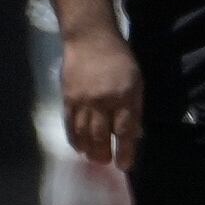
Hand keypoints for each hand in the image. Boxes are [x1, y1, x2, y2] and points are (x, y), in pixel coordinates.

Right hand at [58, 24, 141, 168]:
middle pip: (101, 135)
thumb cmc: (119, 59)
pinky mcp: (68, 98)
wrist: (90, 39)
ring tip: (93, 157)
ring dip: (88, 149)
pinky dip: (74, 138)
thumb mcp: (136, 81)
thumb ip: (134, 108)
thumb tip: (134, 133)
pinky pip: (69, 124)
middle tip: (106, 162)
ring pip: (83, 132)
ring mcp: (82, 100)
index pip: (124, 129)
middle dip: (103, 153)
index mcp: (124, 95)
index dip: (125, 150)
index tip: (125, 165)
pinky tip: (79, 146)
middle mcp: (102, 100)